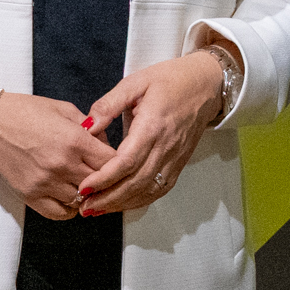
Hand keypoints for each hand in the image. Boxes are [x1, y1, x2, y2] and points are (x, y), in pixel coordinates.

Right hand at [0, 79, 101, 219]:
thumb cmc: (25, 112)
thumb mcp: (64, 109)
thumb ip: (91, 127)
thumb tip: (108, 144)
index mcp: (74, 140)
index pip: (112, 161)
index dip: (117, 161)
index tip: (113, 159)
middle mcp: (62, 164)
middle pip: (101, 183)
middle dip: (105, 178)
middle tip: (101, 173)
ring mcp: (46, 183)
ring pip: (83, 201)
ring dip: (87, 194)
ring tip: (82, 182)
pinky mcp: (31, 196)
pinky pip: (61, 213)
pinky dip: (69, 208)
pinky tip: (68, 195)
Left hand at [79, 52, 226, 215]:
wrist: (205, 85)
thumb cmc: (170, 80)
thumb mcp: (134, 83)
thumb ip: (108, 105)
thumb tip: (86, 127)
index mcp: (153, 126)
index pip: (126, 161)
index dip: (104, 178)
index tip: (84, 187)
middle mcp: (166, 147)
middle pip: (135, 182)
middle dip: (108, 198)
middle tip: (85, 206)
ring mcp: (175, 158)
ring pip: (147, 190)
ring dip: (122, 204)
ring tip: (98, 209)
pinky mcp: (179, 164)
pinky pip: (159, 189)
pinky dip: (139, 200)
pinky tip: (122, 204)